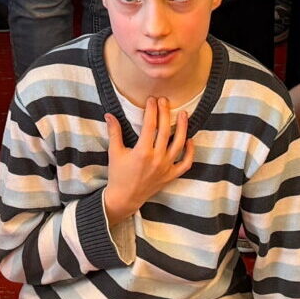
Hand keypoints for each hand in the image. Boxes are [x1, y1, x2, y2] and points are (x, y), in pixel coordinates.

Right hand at [101, 99, 194, 225]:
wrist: (125, 198)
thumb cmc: (118, 175)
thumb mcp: (114, 152)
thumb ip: (114, 132)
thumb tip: (109, 114)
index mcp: (142, 152)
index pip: (150, 126)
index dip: (151, 111)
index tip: (151, 100)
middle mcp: (157, 159)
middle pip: (165, 131)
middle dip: (165, 113)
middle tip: (164, 100)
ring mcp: (166, 168)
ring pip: (179, 144)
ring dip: (183, 128)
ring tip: (183, 114)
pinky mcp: (171, 175)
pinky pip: (186, 163)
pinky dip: (190, 152)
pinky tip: (190, 140)